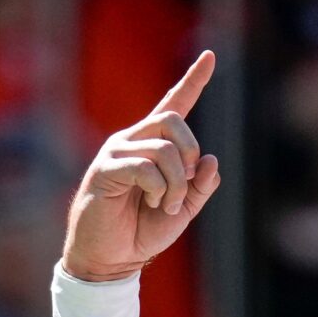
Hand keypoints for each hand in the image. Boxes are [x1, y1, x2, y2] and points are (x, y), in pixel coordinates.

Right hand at [61, 52, 225, 284]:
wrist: (110, 259)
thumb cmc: (142, 232)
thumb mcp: (182, 209)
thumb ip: (199, 186)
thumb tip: (212, 161)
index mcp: (153, 145)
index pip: (175, 103)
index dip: (194, 80)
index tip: (212, 56)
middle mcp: (133, 140)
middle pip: (172, 120)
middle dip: (190, 152)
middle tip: (186, 184)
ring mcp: (117, 152)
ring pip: (163, 147)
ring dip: (176, 182)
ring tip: (165, 204)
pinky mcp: (105, 170)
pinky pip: (144, 166)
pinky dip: (158, 187)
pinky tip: (151, 202)